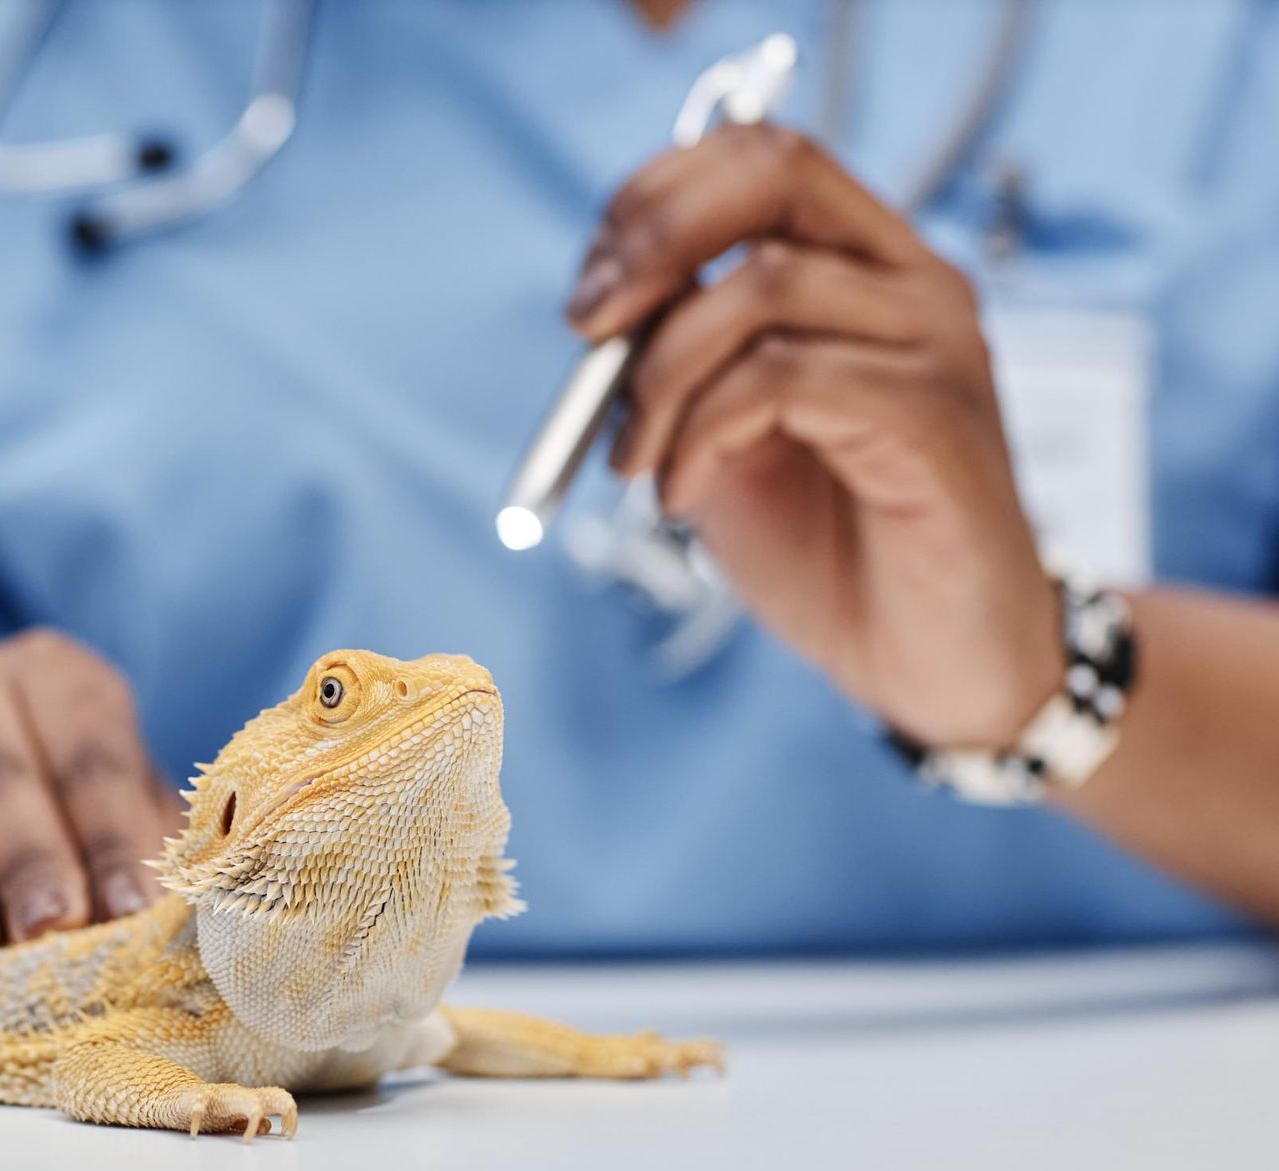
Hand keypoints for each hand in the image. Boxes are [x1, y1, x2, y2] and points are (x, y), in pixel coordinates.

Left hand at [567, 124, 1061, 747]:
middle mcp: (912, 281)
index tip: (589, 296)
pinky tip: (682, 493)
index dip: (653, 201)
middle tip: (587, 330)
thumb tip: (602, 310)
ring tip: (640, 463)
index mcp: (864, 268)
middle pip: (773, 173)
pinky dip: (704, 431)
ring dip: (661, 377)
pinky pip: (786, 378)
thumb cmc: (830, 547)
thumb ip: (677, 366)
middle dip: (655, 239)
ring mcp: (935, 341)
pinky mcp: (936, 415)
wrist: (931, 661)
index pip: (758, 156)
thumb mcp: (720, 440)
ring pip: (762, 287)